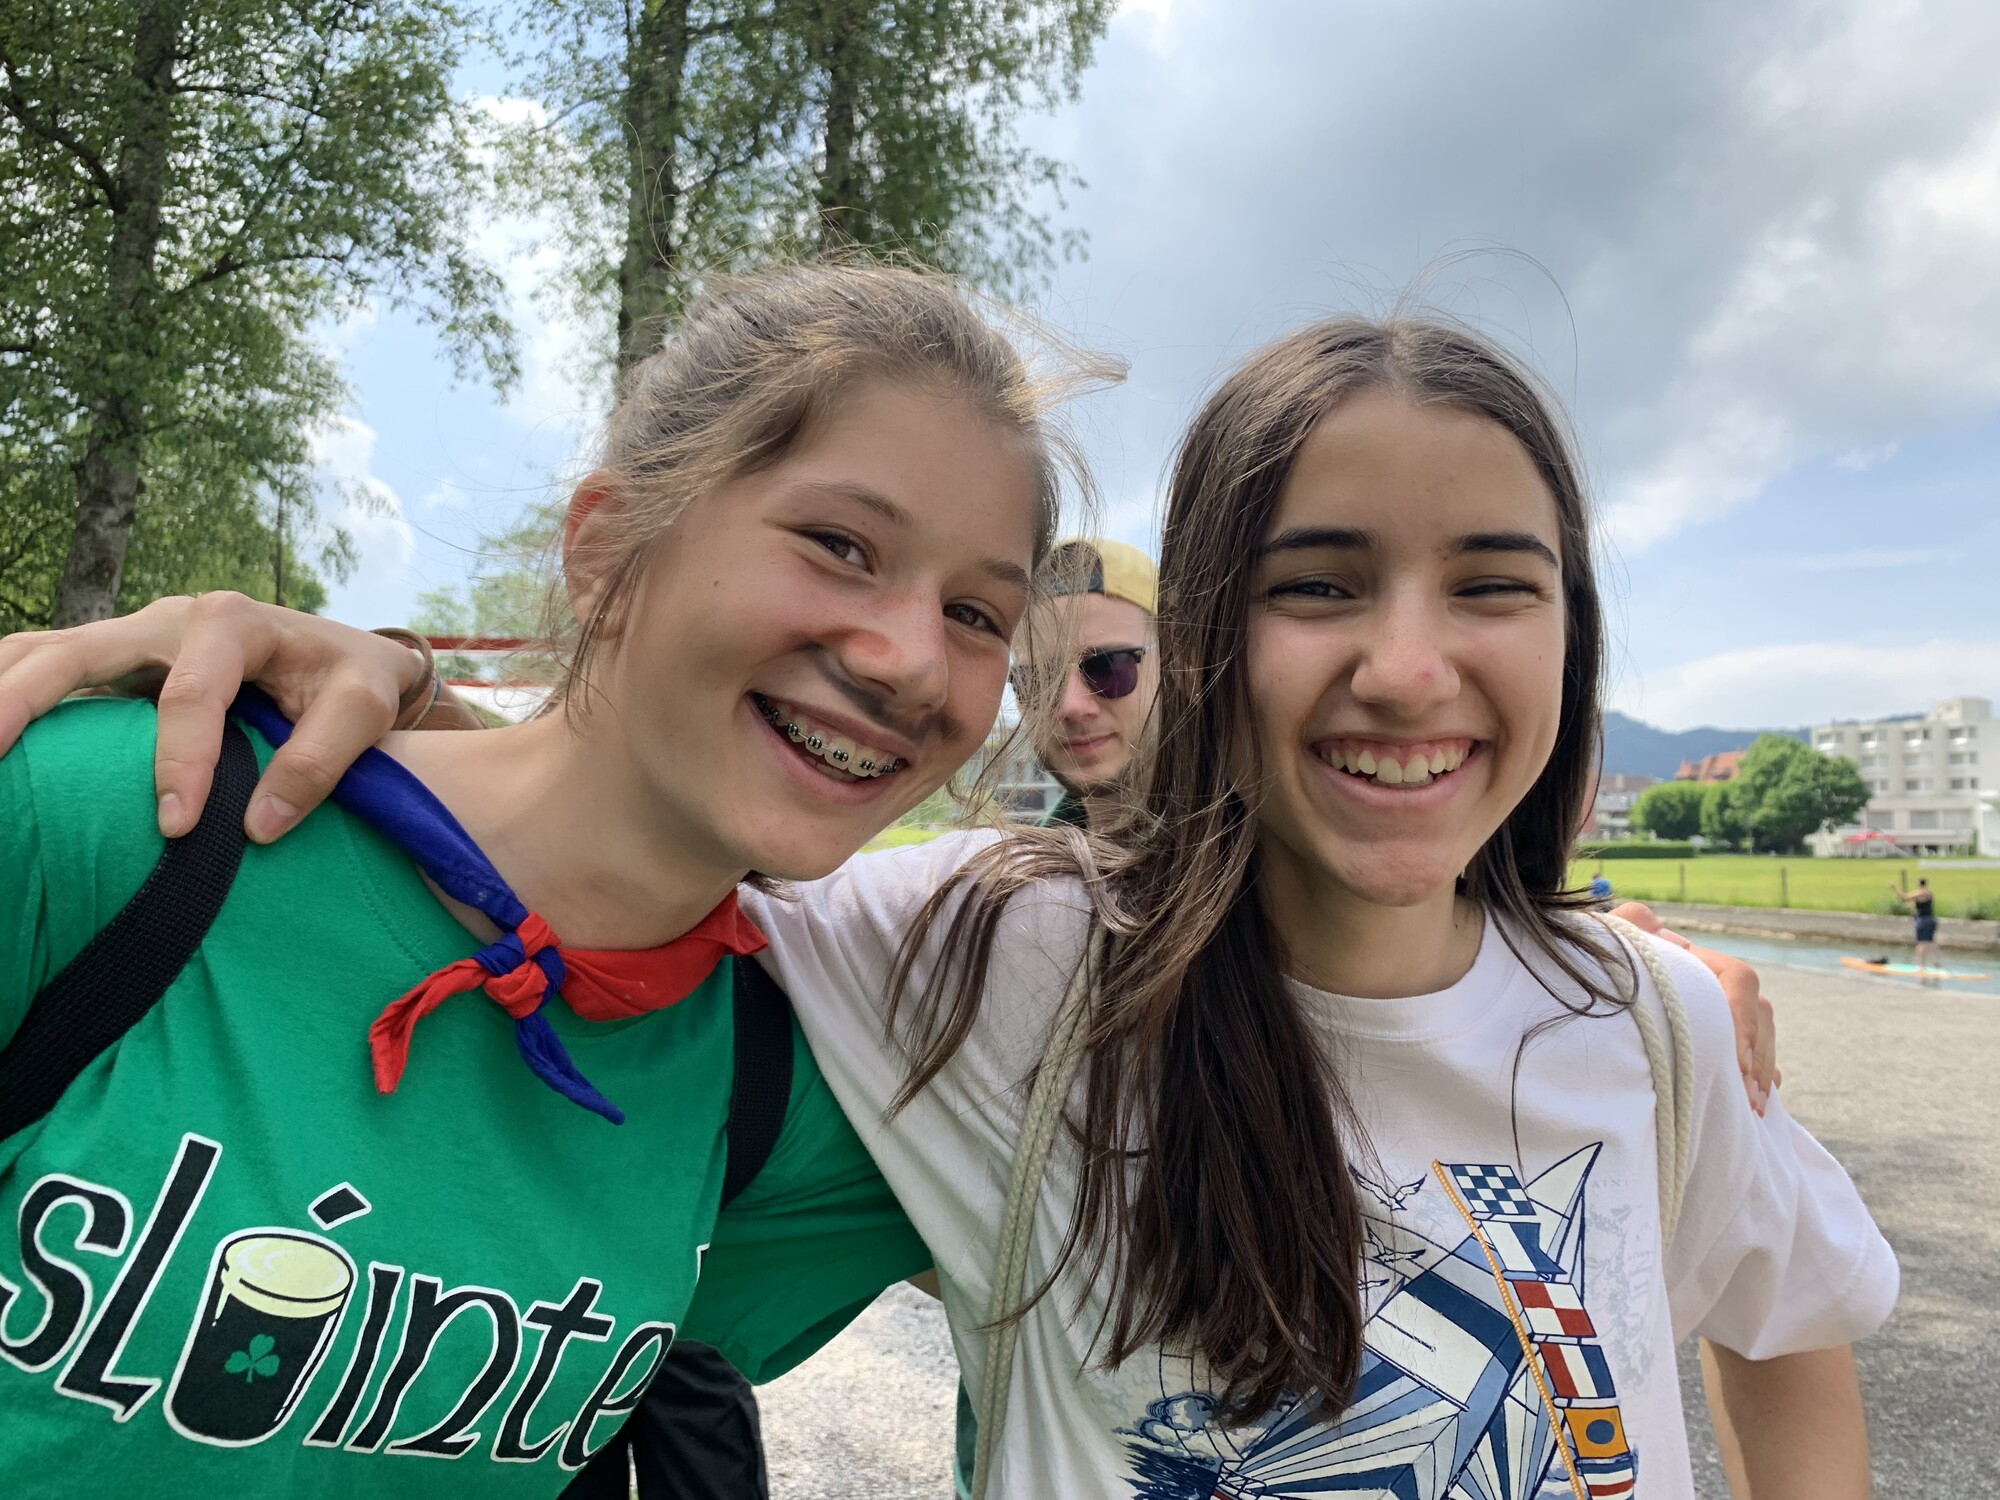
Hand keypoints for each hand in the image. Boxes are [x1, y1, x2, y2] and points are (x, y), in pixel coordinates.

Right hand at [0, 593, 420, 842]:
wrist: (348, 656)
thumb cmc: (355, 679)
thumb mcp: (366, 708)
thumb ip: (321, 762)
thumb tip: (257, 826)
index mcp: (231, 622)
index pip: (190, 695)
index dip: (180, 763)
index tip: (176, 827)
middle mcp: (168, 619)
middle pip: (74, 653)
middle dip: (21, 703)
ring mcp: (133, 638)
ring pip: (41, 652)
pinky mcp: (117, 662)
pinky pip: (49, 670)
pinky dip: (11, 695)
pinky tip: (0, 744)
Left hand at [1612, 901, 1778, 1114]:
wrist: (1597, 993)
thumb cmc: (1606, 971)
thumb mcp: (1614, 947)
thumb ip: (1633, 927)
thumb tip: (1658, 927)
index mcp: (1696, 961)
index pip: (1738, 979)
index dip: (1741, 1018)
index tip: (1735, 1059)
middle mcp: (1718, 985)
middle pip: (1759, 1012)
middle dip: (1757, 1056)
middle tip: (1747, 1094)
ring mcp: (1726, 1015)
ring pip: (1764, 1037)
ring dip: (1761, 1072)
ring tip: (1751, 1107)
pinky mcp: (1725, 1044)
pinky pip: (1760, 1060)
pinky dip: (1760, 1081)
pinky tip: (1752, 1107)